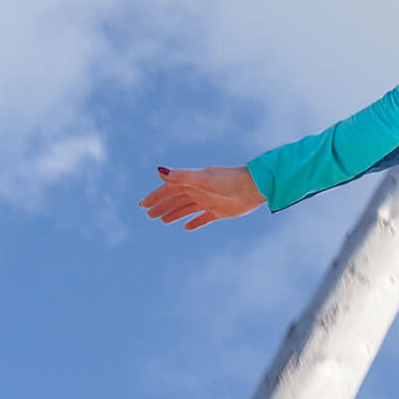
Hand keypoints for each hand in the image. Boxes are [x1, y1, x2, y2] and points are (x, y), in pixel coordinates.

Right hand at [140, 164, 263, 229]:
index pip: (169, 189)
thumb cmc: (228, 180)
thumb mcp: (202, 178)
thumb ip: (181, 176)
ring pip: (188, 208)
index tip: (143, 205)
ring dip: (174, 213)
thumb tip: (158, 171)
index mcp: (193, 181)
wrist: (255, 187)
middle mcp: (200, 190)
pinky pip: (204, 217)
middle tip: (149, 215)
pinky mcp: (221, 211)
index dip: (156, 196)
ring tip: (162, 220)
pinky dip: (195, 222)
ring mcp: (210, 200)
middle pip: (177, 199)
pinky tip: (187, 227)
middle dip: (162, 205)